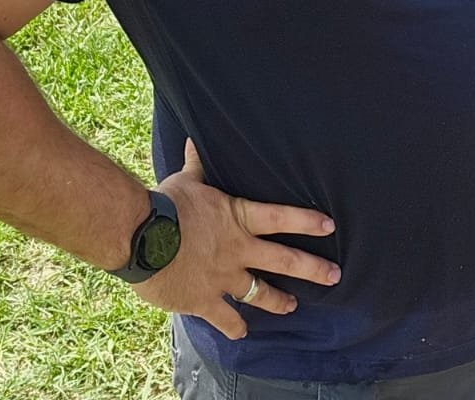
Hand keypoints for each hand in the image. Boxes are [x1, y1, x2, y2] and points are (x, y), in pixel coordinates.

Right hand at [134, 140, 339, 338]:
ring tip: (291, 306)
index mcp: (237, 218)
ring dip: (278, 301)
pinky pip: (225, 318)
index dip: (307, 222)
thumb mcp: (185, 182)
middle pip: (284, 260)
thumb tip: (194, 140)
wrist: (139, 237)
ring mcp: (223, 278)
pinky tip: (241, 333)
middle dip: (312, 269)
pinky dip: (234, 327)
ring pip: (260, 293)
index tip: (330, 227)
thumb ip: (197, 165)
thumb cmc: (163, 205)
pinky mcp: (203, 301)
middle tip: (335, 276)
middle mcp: (237, 250)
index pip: (281, 218)